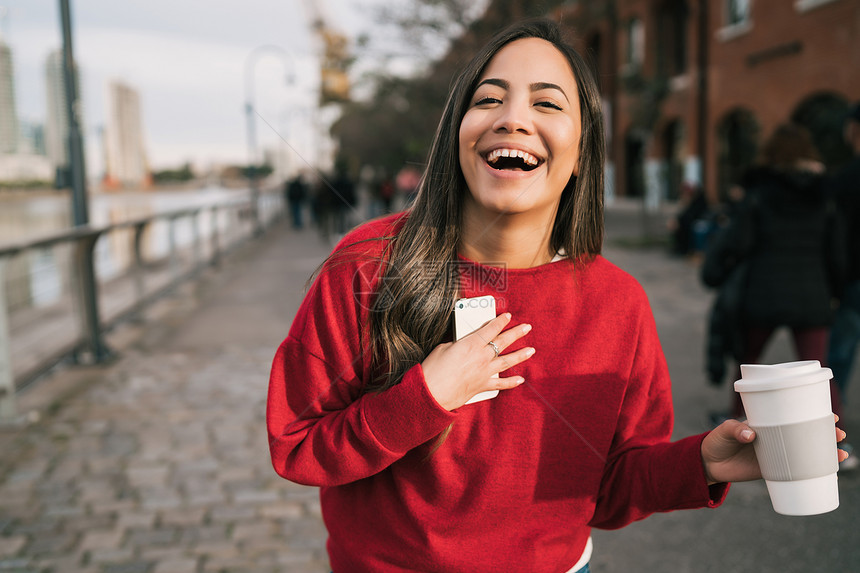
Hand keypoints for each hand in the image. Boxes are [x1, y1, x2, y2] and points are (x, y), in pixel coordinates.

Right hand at [422, 313, 533, 409]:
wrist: (432, 392)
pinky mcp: (483, 385)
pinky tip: (520, 379)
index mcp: (472, 343)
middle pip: (503, 342)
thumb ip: (457, 344)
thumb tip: (462, 345)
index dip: (500, 321)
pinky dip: (511, 382)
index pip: (491, 329)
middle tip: (527, 327)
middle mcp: (482, 356)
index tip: (508, 316)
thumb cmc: (433, 369)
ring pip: (507, 361)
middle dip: (516, 333)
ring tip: (531, 350)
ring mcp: (485, 372)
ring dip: (520, 355)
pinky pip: (501, 383)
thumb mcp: (443, 348)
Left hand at [702, 416, 849, 484]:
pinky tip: (827, 473)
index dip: (812, 415)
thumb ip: (735, 430)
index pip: (793, 416)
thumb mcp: (724, 430)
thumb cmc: (716, 441)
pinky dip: (811, 472)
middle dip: (825, 433)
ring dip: (824, 453)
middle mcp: (774, 438)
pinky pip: (796, 472)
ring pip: (805, 453)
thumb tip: (751, 434)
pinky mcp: (772, 471)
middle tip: (839, 434)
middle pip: (805, 434)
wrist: (708, 463)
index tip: (830, 415)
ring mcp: (775, 455)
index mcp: (766, 424)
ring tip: (841, 453)